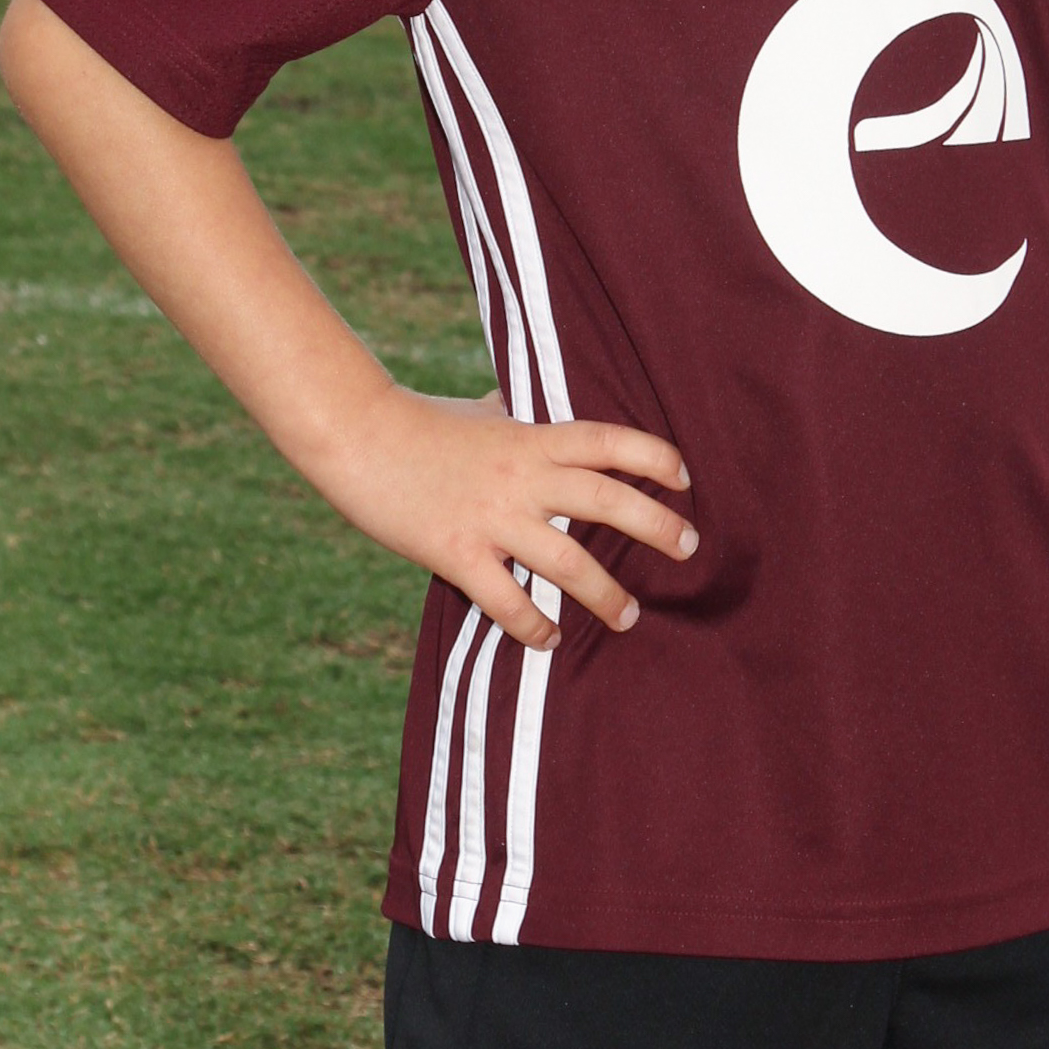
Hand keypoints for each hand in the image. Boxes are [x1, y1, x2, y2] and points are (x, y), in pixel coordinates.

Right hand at [329, 385, 696, 650]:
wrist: (358, 434)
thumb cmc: (421, 420)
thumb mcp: (481, 410)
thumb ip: (515, 415)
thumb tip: (528, 408)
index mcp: (531, 437)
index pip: (609, 442)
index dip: (653, 458)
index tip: (684, 479)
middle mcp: (522, 476)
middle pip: (607, 501)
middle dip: (657, 527)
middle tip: (689, 549)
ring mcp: (491, 517)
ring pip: (567, 562)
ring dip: (606, 594)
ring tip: (629, 616)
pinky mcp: (455, 553)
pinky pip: (506, 600)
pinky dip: (533, 626)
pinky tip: (548, 640)